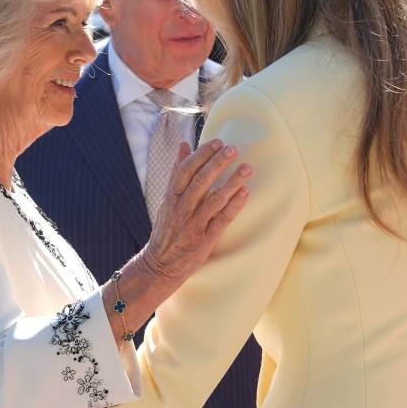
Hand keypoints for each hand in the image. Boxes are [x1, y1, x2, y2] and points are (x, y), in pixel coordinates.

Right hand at [141, 138, 251, 289]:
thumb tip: (183, 144)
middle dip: (216, 164)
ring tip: (247, 169)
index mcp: (171, 197)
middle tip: (232, 149)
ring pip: (214, 200)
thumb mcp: (168, 199)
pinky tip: (245, 193)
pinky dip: (234, 206)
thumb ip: (177, 172)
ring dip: (232, 183)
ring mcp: (193, 225)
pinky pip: (221, 221)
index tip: (217, 141)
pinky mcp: (204, 240)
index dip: (202, 155)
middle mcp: (181, 209)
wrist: (159, 265)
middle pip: (199, 182)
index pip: (185, 170)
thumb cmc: (167, 228)